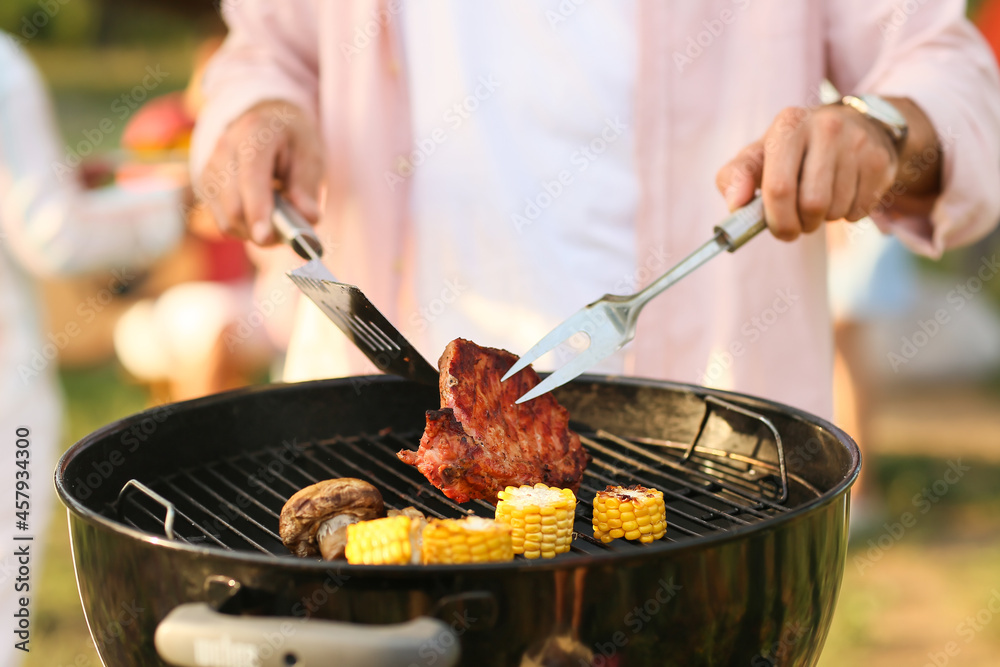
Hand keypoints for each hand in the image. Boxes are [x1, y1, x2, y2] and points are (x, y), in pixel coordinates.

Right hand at [200, 100, 322, 244]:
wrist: (265, 119)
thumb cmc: (291, 138)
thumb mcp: (310, 153)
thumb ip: (308, 187)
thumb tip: (308, 219)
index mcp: (255, 134)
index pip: (251, 177)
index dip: (257, 210)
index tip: (265, 238)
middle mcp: (224, 148)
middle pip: (233, 206)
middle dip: (261, 230)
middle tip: (288, 236)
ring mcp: (210, 167)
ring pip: (225, 218)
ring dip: (253, 232)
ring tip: (278, 221)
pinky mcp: (205, 184)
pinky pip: (221, 220)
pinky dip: (243, 228)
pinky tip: (261, 214)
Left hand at [716, 103, 900, 241]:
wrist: (850, 127)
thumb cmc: (791, 151)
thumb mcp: (758, 156)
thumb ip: (734, 178)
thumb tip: (735, 205)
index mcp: (788, 125)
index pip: (779, 188)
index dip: (777, 220)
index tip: (777, 229)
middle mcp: (826, 127)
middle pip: (812, 204)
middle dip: (801, 224)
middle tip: (798, 220)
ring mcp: (858, 142)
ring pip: (836, 210)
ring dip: (823, 218)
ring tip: (820, 199)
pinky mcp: (881, 160)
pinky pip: (859, 210)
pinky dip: (847, 214)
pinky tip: (842, 194)